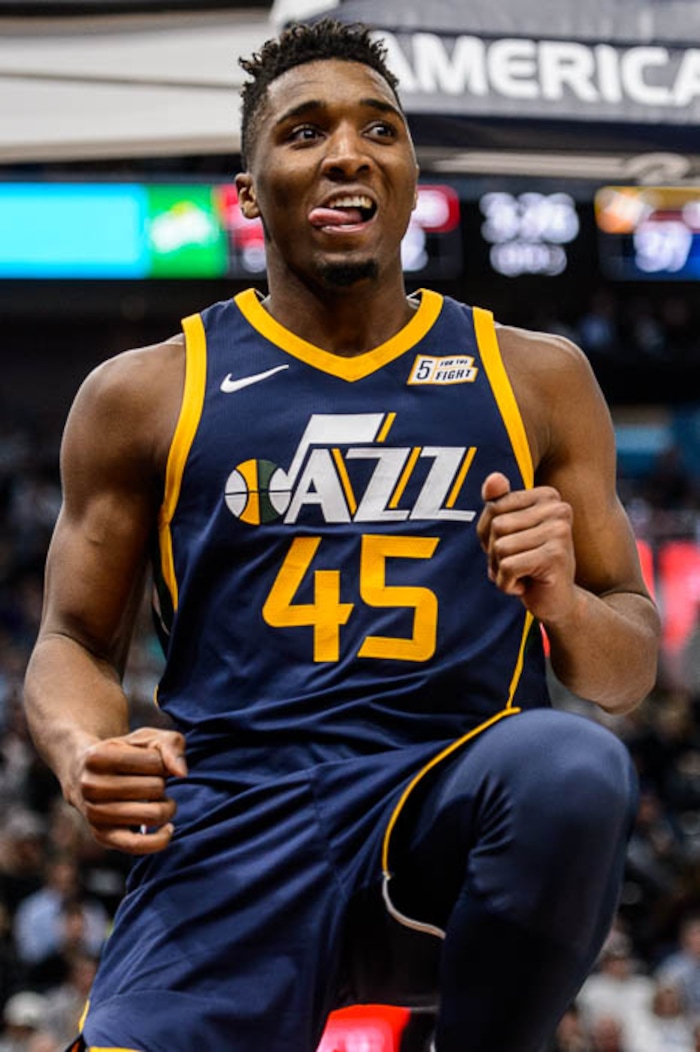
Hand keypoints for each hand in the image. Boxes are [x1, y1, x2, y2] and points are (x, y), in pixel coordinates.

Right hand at [68, 726, 187, 854]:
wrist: (85, 774)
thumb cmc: (124, 752)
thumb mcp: (147, 738)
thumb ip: (170, 746)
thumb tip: (181, 773)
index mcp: (98, 756)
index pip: (155, 762)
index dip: (162, 762)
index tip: (151, 762)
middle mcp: (90, 786)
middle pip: (155, 788)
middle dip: (163, 783)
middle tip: (152, 781)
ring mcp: (94, 813)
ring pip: (153, 814)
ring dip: (166, 806)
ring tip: (158, 799)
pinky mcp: (102, 836)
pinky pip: (137, 846)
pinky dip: (160, 839)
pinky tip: (169, 828)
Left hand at [476, 472, 577, 624]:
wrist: (557, 602)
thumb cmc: (528, 564)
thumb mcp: (507, 532)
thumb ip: (497, 502)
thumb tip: (494, 477)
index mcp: (548, 496)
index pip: (494, 507)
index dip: (489, 534)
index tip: (511, 547)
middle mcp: (559, 508)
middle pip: (496, 526)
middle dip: (494, 553)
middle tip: (517, 565)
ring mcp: (559, 531)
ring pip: (500, 547)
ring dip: (500, 570)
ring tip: (522, 575)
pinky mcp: (556, 555)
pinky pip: (508, 566)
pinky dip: (506, 584)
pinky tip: (525, 587)